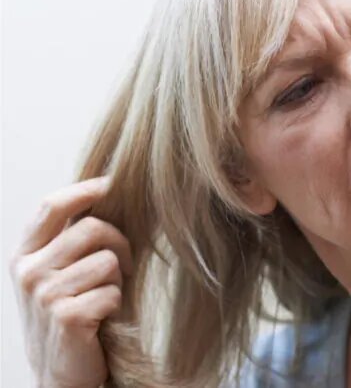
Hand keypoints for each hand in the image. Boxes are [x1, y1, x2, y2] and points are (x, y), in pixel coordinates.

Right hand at [8, 177, 132, 387]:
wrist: (60, 372)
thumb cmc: (68, 314)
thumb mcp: (57, 273)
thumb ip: (69, 240)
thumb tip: (106, 194)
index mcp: (24, 255)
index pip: (51, 206)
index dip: (85, 190)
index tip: (111, 184)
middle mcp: (29, 271)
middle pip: (91, 228)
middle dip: (119, 242)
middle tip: (123, 265)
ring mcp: (44, 295)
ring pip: (106, 260)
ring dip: (117, 279)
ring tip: (104, 297)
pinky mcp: (66, 316)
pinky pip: (112, 292)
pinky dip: (116, 304)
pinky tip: (101, 318)